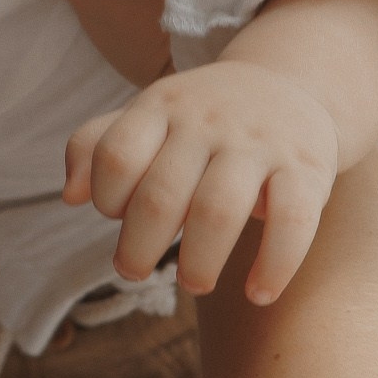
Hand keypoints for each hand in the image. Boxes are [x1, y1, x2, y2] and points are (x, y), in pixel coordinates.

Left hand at [66, 59, 340, 301]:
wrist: (291, 84)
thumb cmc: (201, 119)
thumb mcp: (148, 115)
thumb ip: (97, 147)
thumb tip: (70, 196)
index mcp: (161, 105)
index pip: (116, 156)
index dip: (107, 198)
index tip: (115, 218)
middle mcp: (207, 120)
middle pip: (160, 196)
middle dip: (139, 248)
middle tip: (135, 271)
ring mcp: (258, 142)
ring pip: (218, 211)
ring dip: (198, 261)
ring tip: (193, 284)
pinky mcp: (307, 167)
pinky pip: (291, 222)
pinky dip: (274, 265)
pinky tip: (258, 293)